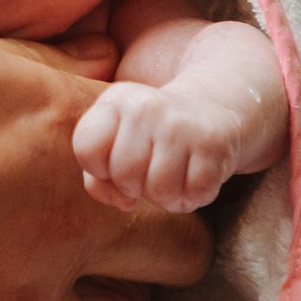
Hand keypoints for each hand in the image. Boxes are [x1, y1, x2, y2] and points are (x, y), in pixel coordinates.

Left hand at [73, 82, 245, 212]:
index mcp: (117, 99)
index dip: (99, 168)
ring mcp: (182, 125)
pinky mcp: (213, 144)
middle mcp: (148, 106)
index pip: (87, 149)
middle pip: (124, 175)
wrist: (210, 113)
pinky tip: (193, 178)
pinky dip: (192, 197)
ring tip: (172, 177)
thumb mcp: (116, 144)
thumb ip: (98, 177)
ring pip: (159, 190)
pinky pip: (193, 194)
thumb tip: (123, 200)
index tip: (117, 160)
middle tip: (150, 171)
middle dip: (135, 186)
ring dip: (166, 196)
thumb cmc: (152, 139)